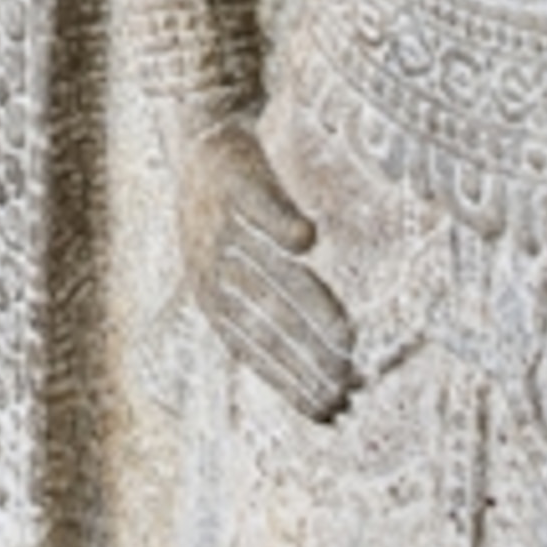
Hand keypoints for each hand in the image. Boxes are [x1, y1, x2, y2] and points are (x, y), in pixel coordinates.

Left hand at [178, 123, 356, 422]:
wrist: (198, 136)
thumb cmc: (226, 216)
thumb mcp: (233, 270)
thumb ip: (272, 311)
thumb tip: (328, 368)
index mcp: (211, 296)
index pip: (254, 348)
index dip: (291, 381)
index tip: (329, 411)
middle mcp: (212, 266)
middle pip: (269, 317)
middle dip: (310, 358)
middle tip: (348, 389)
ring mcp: (220, 223)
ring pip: (270, 270)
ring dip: (308, 305)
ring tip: (346, 337)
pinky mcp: (232, 178)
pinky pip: (258, 203)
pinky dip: (281, 222)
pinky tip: (311, 241)